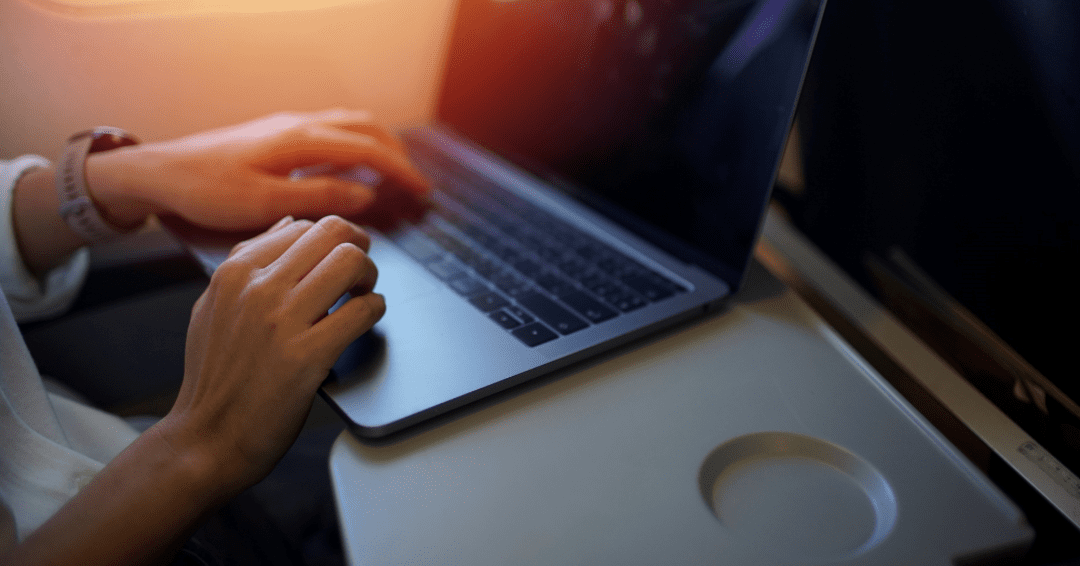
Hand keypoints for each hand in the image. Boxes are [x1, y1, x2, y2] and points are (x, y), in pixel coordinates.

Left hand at [86, 108, 430, 231]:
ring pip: (349, 124)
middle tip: (416, 184)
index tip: (423, 191)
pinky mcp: (277, 135)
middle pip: (365, 128)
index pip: (367, 150)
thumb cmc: (206, 191)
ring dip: (378, 144)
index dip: (400, 171)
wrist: (161, 173)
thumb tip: (365, 195)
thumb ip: (318, 198)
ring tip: (394, 172)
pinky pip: (331, 131)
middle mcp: (298, 125)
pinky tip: (352, 167)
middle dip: (397, 154)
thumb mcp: (264, 204)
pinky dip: (356, 145)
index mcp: (300, 141)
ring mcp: (288, 126)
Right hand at [160, 215, 383, 489]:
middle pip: (334, 233)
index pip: (304, 227)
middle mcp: (258, 288)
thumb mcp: (215, 306)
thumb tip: (288, 226)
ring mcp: (282, 321)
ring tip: (363, 295)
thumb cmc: (215, 378)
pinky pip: (362, 311)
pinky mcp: (307, 355)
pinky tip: (365, 321)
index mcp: (235, 272)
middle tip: (361, 272)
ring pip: (351, 263)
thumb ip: (248, 262)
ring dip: (369, 277)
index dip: (333, 240)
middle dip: (359, 248)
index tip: (341, 257)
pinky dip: (374, 311)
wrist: (207, 438)